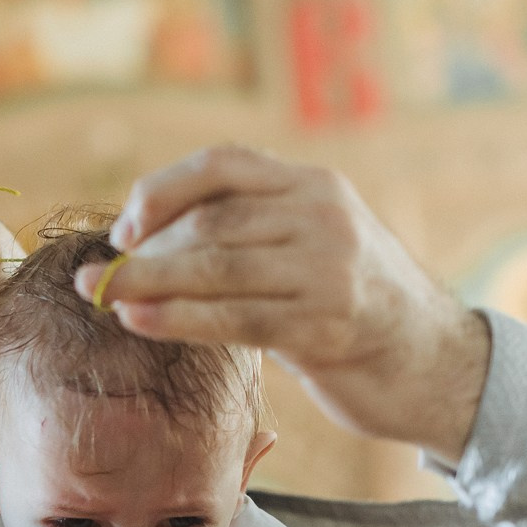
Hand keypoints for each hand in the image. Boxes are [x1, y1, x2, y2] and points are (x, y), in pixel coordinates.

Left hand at [75, 145, 491, 459]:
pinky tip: (140, 322)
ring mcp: (330, 270)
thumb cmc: (354, 310)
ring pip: (218, 268)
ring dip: (150, 285)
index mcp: (316, 186)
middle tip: (93, 277)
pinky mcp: (326, 325)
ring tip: (104, 299)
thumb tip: (148, 246)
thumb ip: (253, 232)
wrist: (434, 363)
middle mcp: (325, 216)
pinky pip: (235, 317)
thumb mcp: (314, 248)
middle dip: (144, 251)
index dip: (163, 191)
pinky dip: (179, 319)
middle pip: (213, 221)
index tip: (124, 229)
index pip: (224, 164)